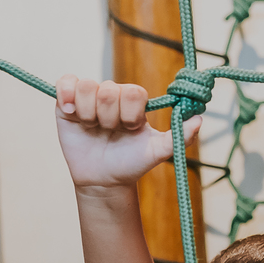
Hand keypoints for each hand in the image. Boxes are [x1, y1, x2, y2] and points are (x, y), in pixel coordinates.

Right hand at [56, 75, 199, 189]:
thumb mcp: (157, 153)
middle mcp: (112, 95)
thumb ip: (179, 137)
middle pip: (108, 90)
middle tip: (109, 132)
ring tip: (92, 128)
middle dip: (109, 118)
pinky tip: (72, 114)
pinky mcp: (66, 103)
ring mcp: (89, 98)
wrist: (103, 180)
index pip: (133, 91)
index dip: (130, 112)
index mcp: (134, 102)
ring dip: (90, 114)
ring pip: (87, 87)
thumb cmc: (131, 164)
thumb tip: (199, 119)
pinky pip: (64, 82)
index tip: (130, 129)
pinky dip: (67, 95)